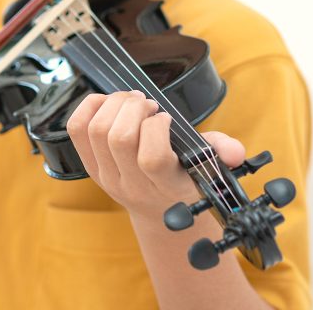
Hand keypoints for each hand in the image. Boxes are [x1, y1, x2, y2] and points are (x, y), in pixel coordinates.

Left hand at [67, 90, 245, 219]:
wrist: (157, 211)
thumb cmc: (182, 180)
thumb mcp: (206, 169)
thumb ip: (222, 153)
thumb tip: (235, 151)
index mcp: (163, 186)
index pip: (151, 157)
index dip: (157, 129)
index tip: (166, 118)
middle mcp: (130, 184)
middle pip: (118, 138)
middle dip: (134, 108)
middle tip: (147, 104)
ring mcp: (105, 176)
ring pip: (96, 130)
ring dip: (115, 104)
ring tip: (132, 101)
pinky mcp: (88, 165)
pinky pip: (77, 129)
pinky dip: (90, 106)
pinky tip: (109, 103)